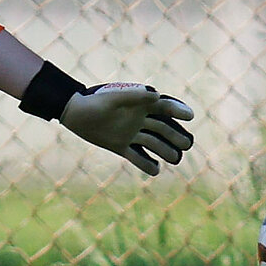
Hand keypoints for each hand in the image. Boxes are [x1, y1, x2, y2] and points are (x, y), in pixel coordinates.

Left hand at [58, 83, 195, 175]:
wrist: (75, 114)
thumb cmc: (94, 101)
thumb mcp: (113, 97)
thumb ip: (134, 96)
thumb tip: (157, 95)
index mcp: (141, 104)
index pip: (165, 107)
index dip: (178, 110)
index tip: (190, 116)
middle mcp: (140, 119)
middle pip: (164, 129)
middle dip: (176, 136)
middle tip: (186, 145)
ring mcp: (132, 134)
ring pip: (154, 144)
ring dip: (166, 151)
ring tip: (175, 158)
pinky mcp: (122, 146)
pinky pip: (138, 157)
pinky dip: (147, 164)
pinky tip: (155, 170)